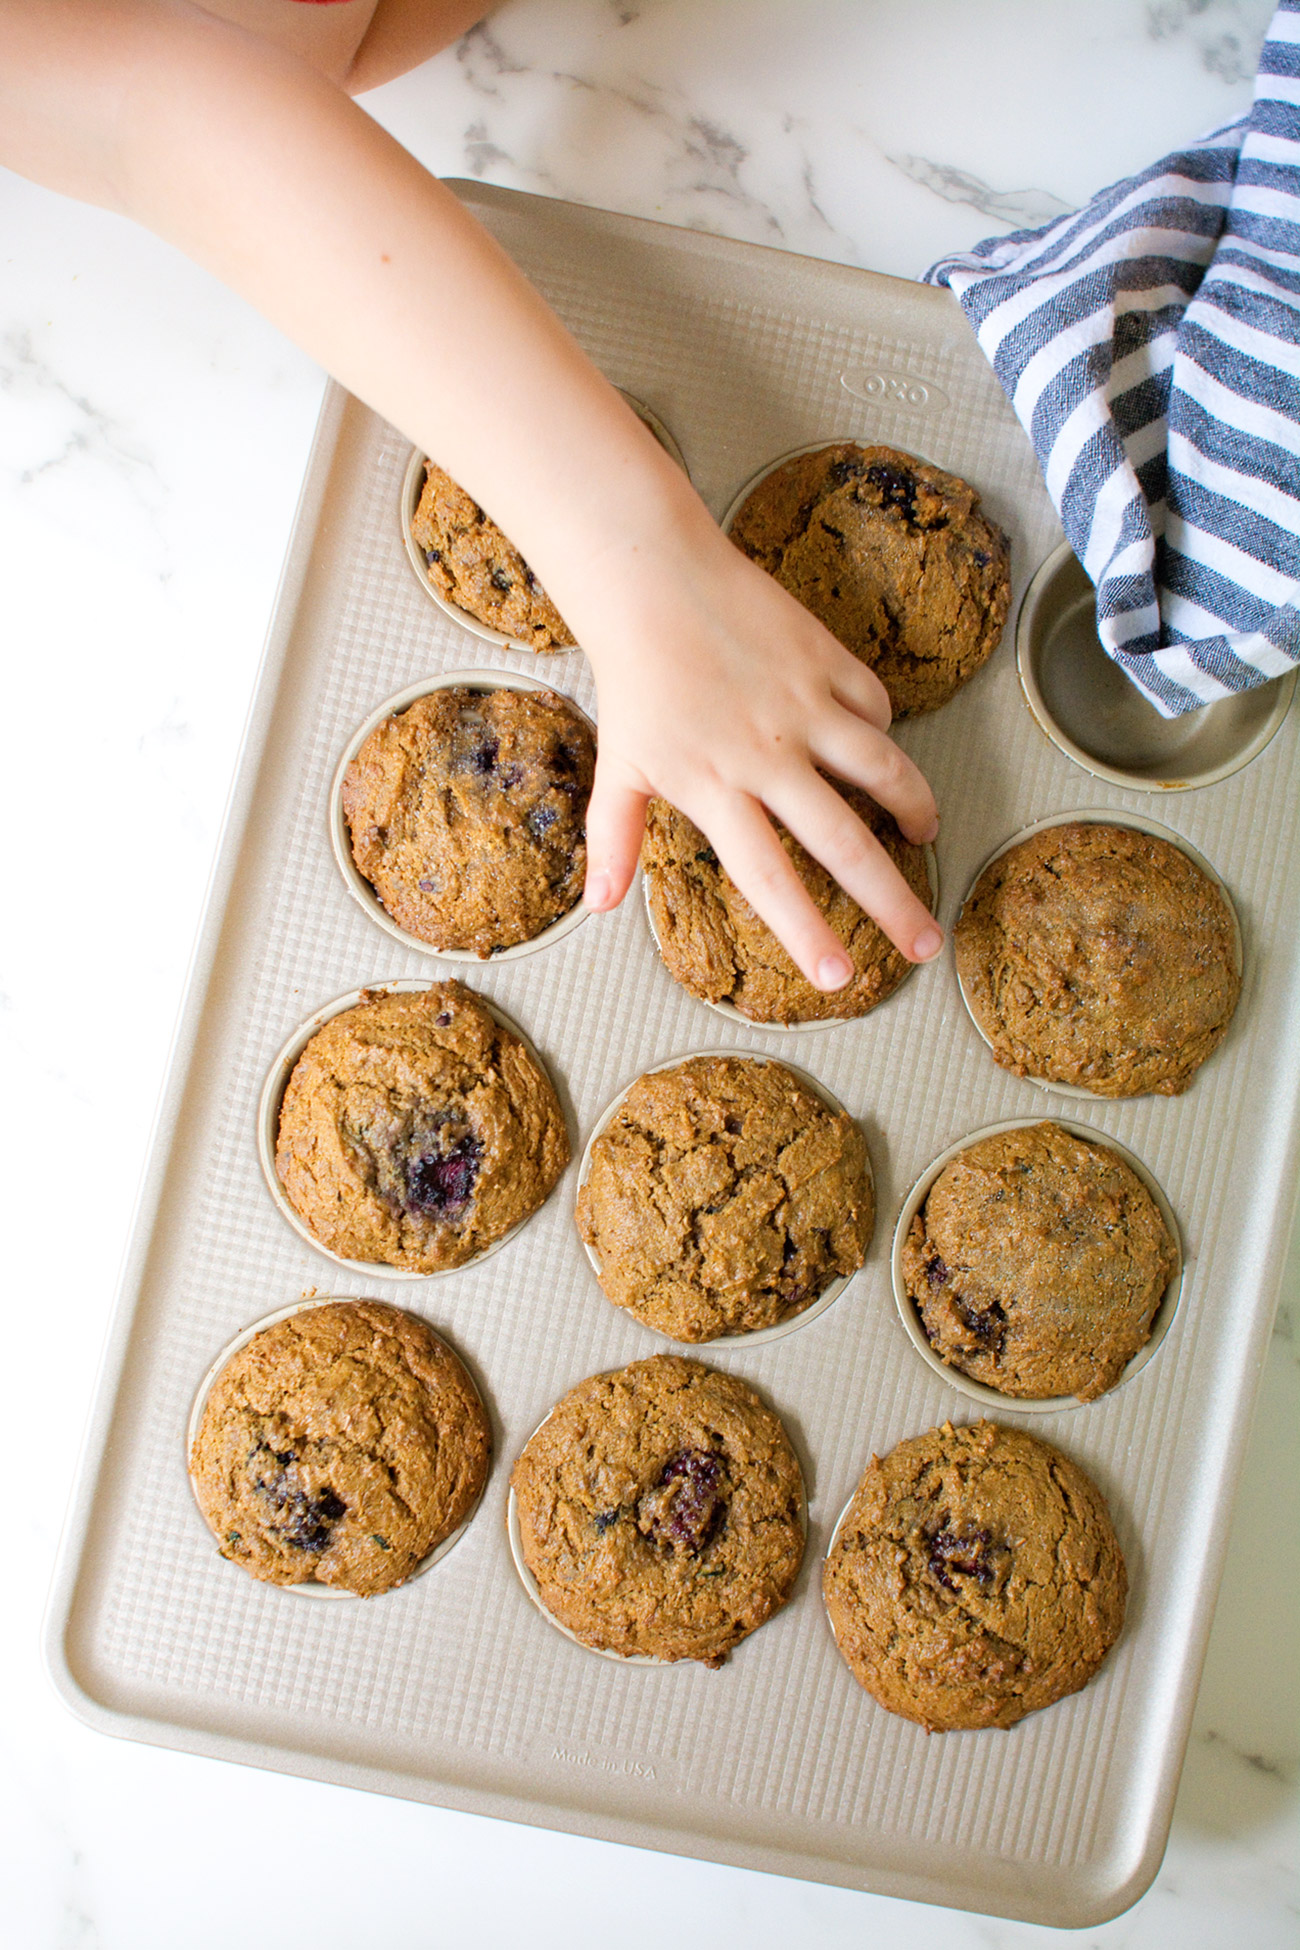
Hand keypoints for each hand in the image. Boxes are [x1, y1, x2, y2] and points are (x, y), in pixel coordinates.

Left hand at [566, 506, 942, 991]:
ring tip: (927, 837)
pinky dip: (884, 733)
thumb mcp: (617, 764)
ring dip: (915, 810)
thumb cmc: (632, 677)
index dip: (807, 932)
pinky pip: (875, 707)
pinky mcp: (827, 660)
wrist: (652, 578)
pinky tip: (881, 752)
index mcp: (714, 788)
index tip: (838, 977)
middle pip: (845, 843)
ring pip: (885, 769)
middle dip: (893, 902)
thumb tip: (600, 906)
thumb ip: (613, 838)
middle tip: (926, 944)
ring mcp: (805, 705)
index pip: (770, 877)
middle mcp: (767, 754)